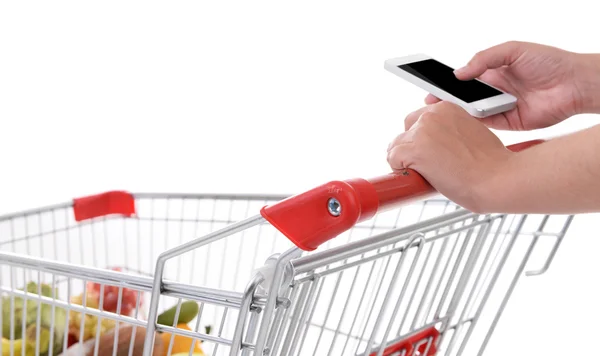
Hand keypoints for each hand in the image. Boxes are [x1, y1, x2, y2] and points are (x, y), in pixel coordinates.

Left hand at [387, 101, 512, 212]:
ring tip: (428, 174)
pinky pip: (392, 159)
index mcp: (447, 108)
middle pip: (406, 130)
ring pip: (396, 146)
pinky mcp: (413, 149)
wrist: (498, 179)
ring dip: (406, 161)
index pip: (421, 120)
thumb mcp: (470, 135)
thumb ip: (449, 133)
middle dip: (412, 147)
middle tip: (429, 165)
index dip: (424, 139)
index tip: (434, 153)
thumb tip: (434, 146)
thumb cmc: (490, 165)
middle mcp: (432, 114)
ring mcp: (421, 131)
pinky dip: (400, 170)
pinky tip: (419, 177)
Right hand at [426, 41, 599, 129]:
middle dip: (446, 101)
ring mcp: (500, 107)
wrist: (574, 84)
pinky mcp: (508, 123)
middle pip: (463, 98)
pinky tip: (461, 121)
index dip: (445, 84)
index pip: (463, 79)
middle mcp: (494, 91)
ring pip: (472, 112)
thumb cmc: (549, 62)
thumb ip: (484, 59)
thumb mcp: (513, 50)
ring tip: (441, 114)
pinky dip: (473, 123)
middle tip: (429, 105)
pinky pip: (485, 124)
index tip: (429, 88)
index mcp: (493, 72)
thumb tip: (459, 73)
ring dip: (458, 113)